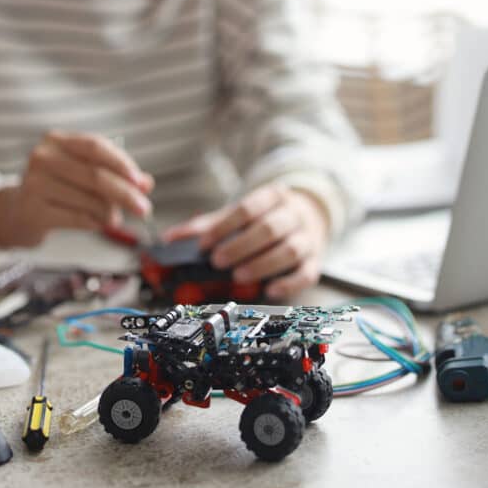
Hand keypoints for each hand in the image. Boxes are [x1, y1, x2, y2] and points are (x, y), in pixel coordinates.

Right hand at [0, 132, 153, 247]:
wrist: (17, 212)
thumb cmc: (57, 188)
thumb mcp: (84, 174)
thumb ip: (116, 175)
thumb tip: (146, 183)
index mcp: (57, 140)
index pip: (95, 146)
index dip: (121, 163)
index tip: (141, 182)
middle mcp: (42, 157)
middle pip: (94, 175)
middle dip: (124, 194)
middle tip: (143, 209)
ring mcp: (34, 183)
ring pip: (88, 199)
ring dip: (109, 212)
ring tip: (114, 218)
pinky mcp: (33, 210)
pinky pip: (76, 218)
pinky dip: (94, 222)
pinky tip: (97, 223)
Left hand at [162, 183, 329, 300]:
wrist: (310, 214)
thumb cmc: (267, 217)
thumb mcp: (240, 213)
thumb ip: (208, 225)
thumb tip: (171, 238)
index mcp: (272, 197)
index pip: (248, 208)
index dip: (224, 227)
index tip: (205, 244)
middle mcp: (293, 214)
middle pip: (269, 228)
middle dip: (242, 246)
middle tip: (218, 261)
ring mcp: (307, 238)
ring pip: (289, 250)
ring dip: (262, 264)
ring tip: (238, 276)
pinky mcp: (315, 260)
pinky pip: (306, 273)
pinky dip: (289, 283)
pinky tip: (270, 290)